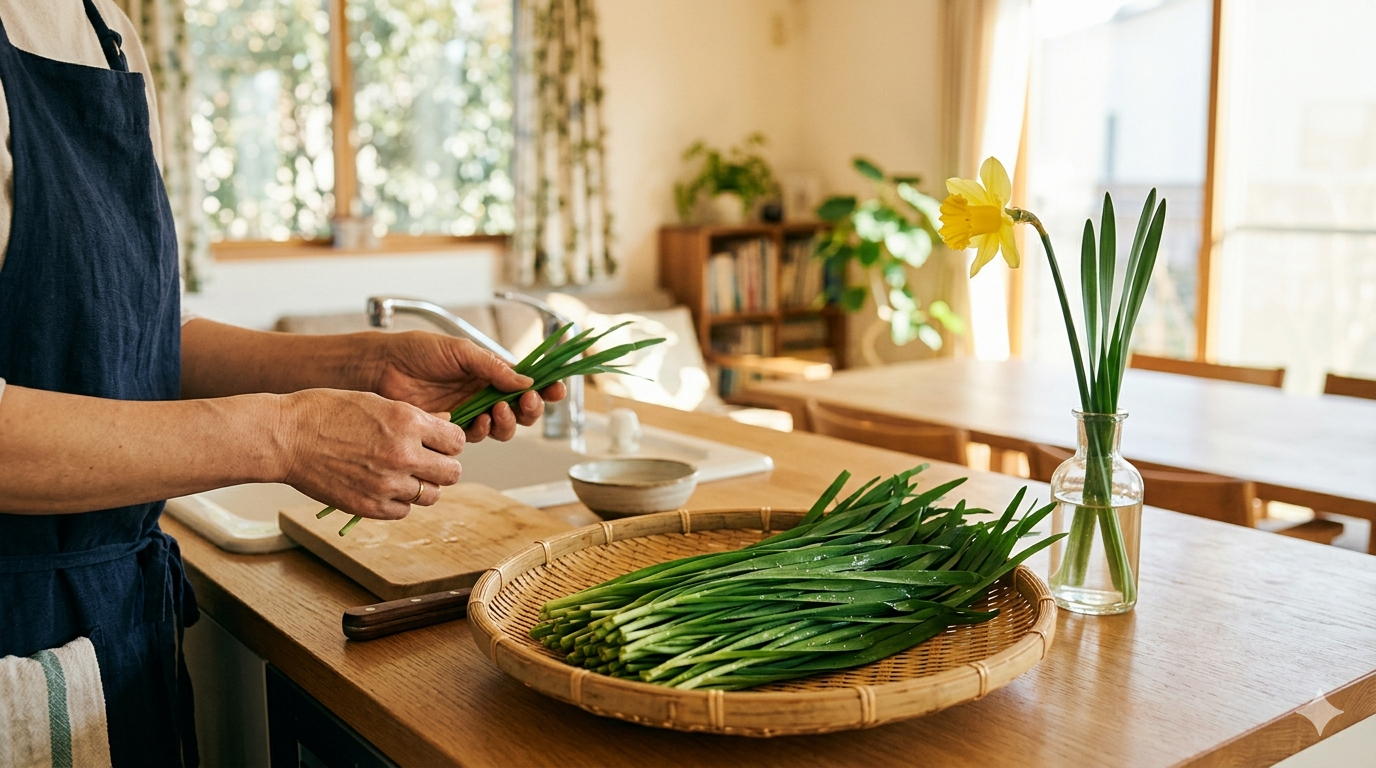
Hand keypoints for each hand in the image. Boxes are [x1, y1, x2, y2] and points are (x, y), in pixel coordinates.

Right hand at [277, 389, 464, 519]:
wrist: (287, 436)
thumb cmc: (326, 412)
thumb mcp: (377, 401)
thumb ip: (414, 418)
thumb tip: (444, 427)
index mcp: (408, 421)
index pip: (457, 440)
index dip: (449, 442)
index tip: (439, 442)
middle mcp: (404, 454)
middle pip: (452, 473)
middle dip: (443, 466)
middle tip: (428, 462)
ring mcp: (387, 483)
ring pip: (432, 495)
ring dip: (423, 486)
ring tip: (403, 475)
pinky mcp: (370, 506)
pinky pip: (404, 511)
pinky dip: (398, 502)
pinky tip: (383, 487)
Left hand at [369, 331, 565, 441]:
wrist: (381, 368)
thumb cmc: (416, 351)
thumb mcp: (460, 351)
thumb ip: (494, 367)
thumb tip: (525, 382)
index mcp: (489, 370)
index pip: (525, 382)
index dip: (545, 388)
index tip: (557, 389)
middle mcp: (482, 392)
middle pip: (520, 409)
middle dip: (530, 409)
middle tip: (527, 403)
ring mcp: (468, 411)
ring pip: (503, 427)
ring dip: (508, 422)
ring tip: (498, 411)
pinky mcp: (451, 428)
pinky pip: (477, 436)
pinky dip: (483, 430)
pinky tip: (478, 420)